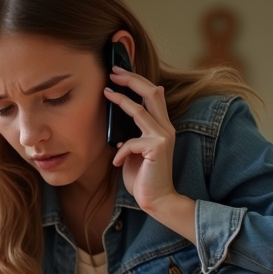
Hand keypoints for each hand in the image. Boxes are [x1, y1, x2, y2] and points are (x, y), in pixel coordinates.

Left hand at [104, 68, 194, 240]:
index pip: (153, 95)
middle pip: (152, 92)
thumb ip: (132, 134)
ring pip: (140, 111)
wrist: (156, 200)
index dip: (137, 81)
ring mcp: (163, 137)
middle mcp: (166, 128)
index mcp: (162, 126)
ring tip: (107, 94)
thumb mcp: (134, 151)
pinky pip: (131, 142)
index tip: (118, 74)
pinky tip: (117, 163)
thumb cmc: (143, 177)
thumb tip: (119, 119)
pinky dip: (120, 151)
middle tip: (113, 73)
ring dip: (121, 101)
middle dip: (132, 79)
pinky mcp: (157, 148)